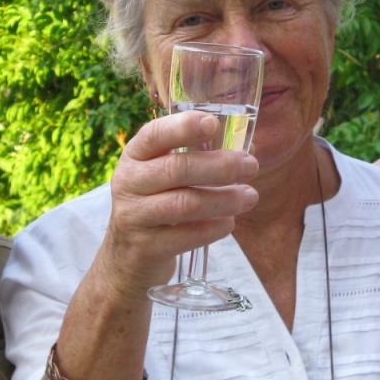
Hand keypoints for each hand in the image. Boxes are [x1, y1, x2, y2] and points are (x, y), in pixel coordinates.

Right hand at [100, 110, 258, 292]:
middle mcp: (128, 182)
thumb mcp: (167, 176)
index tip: (213, 123)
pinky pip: (186, 236)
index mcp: (135, 156)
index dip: (183, 127)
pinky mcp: (146, 247)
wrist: (128, 256)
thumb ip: (201, 158)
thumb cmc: (158, 204)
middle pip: (176, 169)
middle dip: (220, 166)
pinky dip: (213, 228)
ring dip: (224, 199)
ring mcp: (133, 216)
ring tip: (250, 196)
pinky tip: (228, 222)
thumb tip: (249, 147)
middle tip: (251, 166)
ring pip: (185, 204)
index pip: (154, 134)